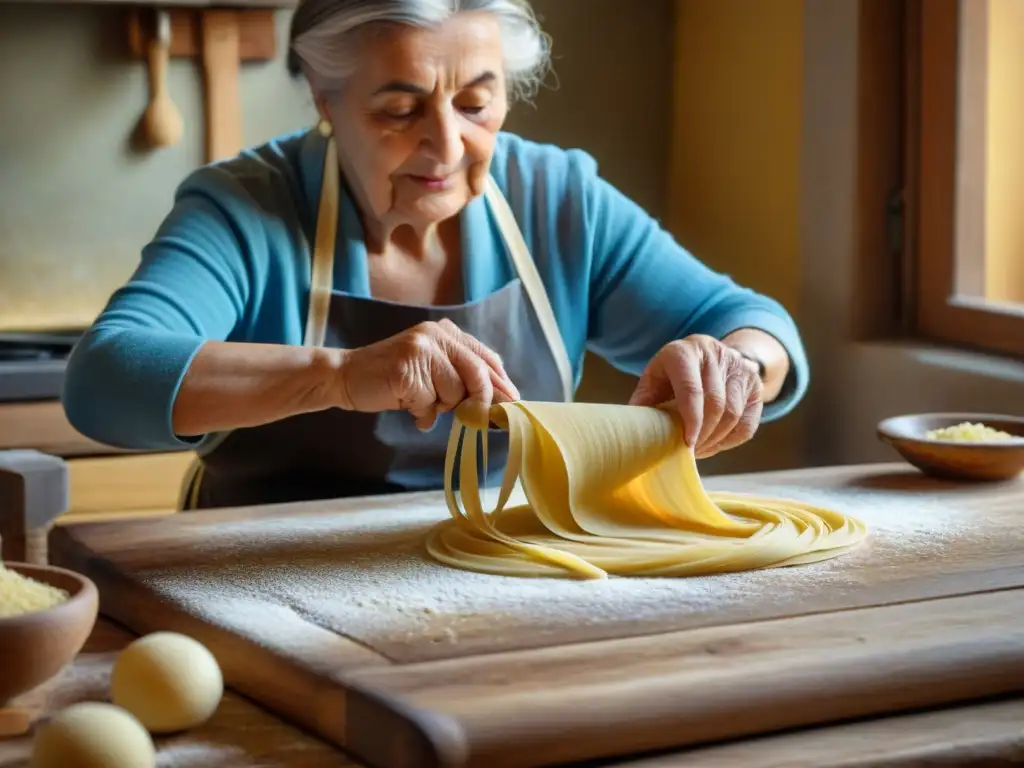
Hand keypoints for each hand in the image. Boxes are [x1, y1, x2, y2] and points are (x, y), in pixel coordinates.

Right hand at [334, 319, 519, 429]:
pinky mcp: (406, 369)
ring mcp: (421, 350)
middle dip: (479, 401)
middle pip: (477, 374)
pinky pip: (429, 403)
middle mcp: (436, 335)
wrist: (346, 376)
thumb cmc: (392, 377)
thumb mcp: (432, 371)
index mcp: (447, 333)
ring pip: (454, 393)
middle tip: (476, 417)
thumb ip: (461, 378)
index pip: (486, 358)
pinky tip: (406, 404)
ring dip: (439, 407)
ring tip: (417, 399)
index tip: (512, 404)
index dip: (502, 384)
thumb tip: (500, 401)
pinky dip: (421, 413)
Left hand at [629, 335, 762, 458]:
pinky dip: (731, 441)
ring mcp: (739, 368)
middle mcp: (715, 354)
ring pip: (733, 414)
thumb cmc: (673, 375)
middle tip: (689, 452)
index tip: (686, 444)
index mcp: (684, 351)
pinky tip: (715, 444)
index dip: (690, 420)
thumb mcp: (655, 380)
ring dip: (716, 440)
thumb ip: (644, 403)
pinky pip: (747, 424)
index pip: (692, 388)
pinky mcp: (756, 385)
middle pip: (715, 403)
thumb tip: (634, 434)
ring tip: (700, 449)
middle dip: (702, 434)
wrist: (709, 356)